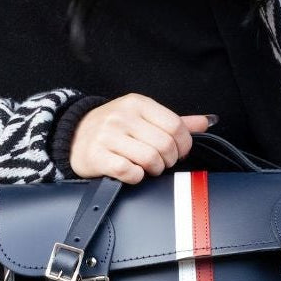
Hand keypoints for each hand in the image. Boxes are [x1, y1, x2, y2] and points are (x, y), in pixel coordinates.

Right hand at [70, 93, 211, 182]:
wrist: (73, 135)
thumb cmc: (113, 128)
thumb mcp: (142, 117)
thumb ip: (175, 121)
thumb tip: (207, 121)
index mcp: (137, 103)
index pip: (175, 126)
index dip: (184, 145)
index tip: (179, 153)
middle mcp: (122, 116)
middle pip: (165, 145)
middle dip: (169, 160)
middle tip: (162, 163)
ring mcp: (107, 135)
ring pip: (150, 159)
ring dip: (154, 170)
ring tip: (148, 168)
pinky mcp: (97, 156)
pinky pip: (129, 171)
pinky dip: (136, 177)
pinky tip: (132, 173)